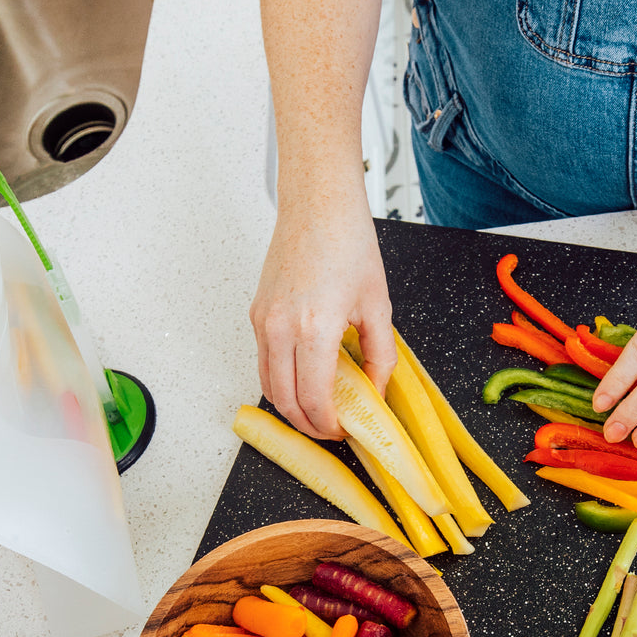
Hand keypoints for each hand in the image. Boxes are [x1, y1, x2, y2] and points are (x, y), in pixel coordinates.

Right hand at [251, 198, 395, 440]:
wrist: (318, 206)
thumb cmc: (347, 244)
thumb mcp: (377, 306)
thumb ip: (379, 356)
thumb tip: (376, 391)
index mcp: (314, 328)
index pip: (313, 399)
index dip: (328, 424)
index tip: (342, 431)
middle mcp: (280, 328)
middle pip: (284, 400)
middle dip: (307, 424)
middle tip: (330, 429)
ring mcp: (263, 322)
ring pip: (268, 385)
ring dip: (290, 406)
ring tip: (317, 409)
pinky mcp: (256, 314)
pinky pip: (264, 361)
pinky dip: (281, 380)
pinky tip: (304, 379)